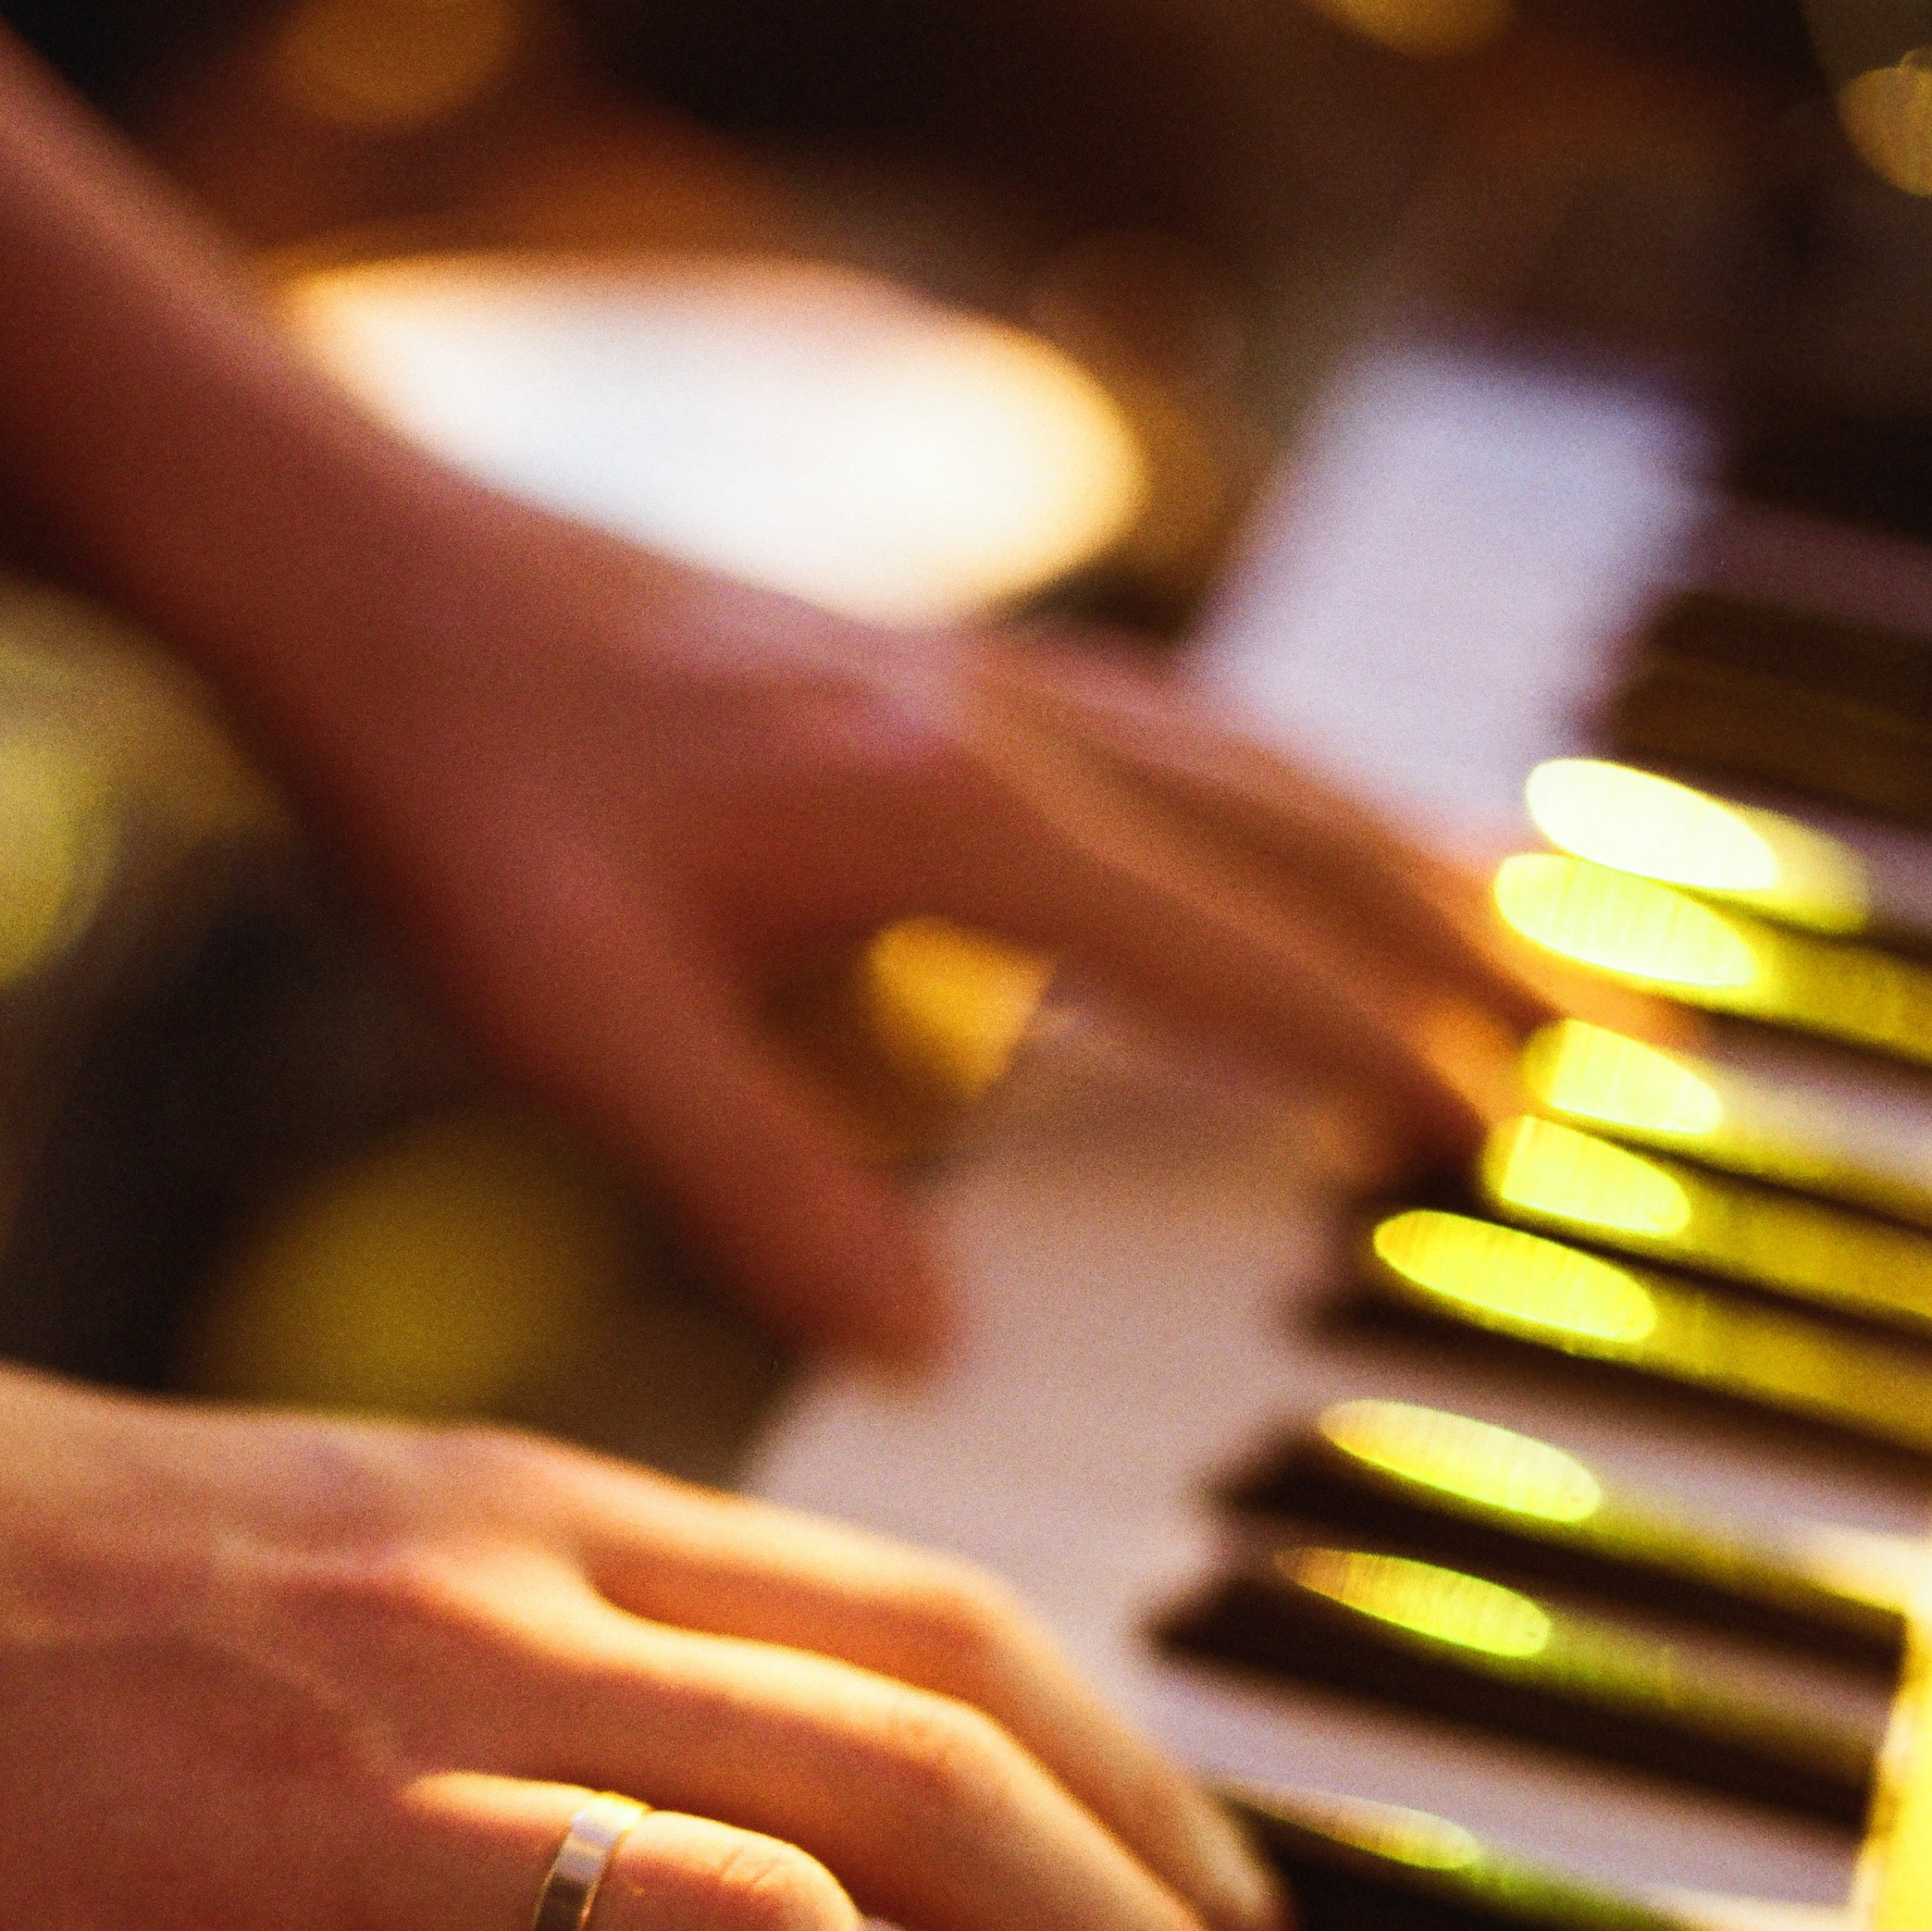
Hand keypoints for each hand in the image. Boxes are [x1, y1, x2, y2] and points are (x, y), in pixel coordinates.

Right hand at [0, 1316, 1325, 1930]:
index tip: (1232, 1900)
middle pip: (914, 1773)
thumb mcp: (340, 1523)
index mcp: (525, 1508)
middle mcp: (483, 1628)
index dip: (1129, 1774)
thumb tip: (781, 1768)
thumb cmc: (13, 1565)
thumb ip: (571, 1624)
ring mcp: (356, 1808)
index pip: (922, 1621)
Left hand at [206, 460, 1555, 1362]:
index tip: (1478, 1131)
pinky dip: (1256, 784)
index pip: (1225, 954)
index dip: (1361, 1050)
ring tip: (1495, 911)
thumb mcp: (581, 1029)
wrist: (355, 578)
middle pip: (1290, 832)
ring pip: (1240, 756)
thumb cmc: (454, 801)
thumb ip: (762, 1190)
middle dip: (1441, 934)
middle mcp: (998, 720)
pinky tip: (1254, 825)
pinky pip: (1155, 720)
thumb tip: (933, 1352)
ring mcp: (964, 668)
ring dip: (1377, 841)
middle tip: (1576, 1028)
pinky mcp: (909, 657)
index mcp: (951, 818)